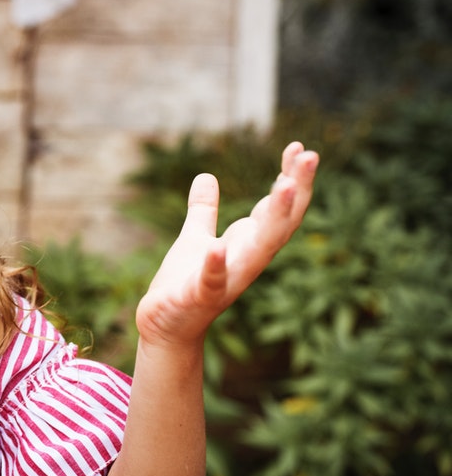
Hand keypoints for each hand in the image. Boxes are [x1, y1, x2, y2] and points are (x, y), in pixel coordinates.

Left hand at [136, 141, 318, 348]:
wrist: (165, 327)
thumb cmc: (184, 283)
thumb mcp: (195, 237)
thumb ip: (203, 210)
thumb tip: (206, 176)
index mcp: (247, 245)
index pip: (278, 209)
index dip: (291, 179)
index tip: (298, 148)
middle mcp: (246, 261)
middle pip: (280, 223)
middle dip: (295, 190)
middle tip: (309, 156)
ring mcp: (228, 280)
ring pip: (259, 249)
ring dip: (273, 217)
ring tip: (284, 184)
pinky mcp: (199, 297)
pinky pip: (212, 281)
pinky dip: (216, 265)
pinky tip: (218, 246)